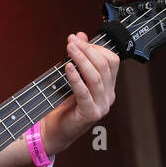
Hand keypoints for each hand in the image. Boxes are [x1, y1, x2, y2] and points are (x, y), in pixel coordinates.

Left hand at [42, 32, 119, 152]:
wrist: (54, 131)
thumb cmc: (63, 105)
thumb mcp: (72, 78)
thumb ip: (79, 58)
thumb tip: (80, 35)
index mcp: (108, 87)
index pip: (111, 61)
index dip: (95, 48)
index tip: (78, 39)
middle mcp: (109, 96)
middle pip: (104, 66)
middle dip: (87, 50)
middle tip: (72, 41)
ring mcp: (102, 106)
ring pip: (96, 77)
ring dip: (82, 60)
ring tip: (69, 49)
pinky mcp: (91, 114)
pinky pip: (84, 92)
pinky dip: (76, 78)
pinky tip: (68, 67)